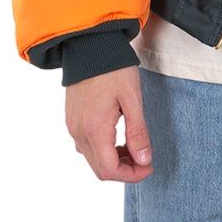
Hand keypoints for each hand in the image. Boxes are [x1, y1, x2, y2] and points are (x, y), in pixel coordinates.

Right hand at [65, 65, 153, 181]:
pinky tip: (118, 138)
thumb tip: (144, 161)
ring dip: (113, 160)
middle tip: (145, 159)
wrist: (90, 45)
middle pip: (100, 169)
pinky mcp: (72, 118)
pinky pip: (85, 144)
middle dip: (124, 170)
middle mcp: (79, 132)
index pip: (109, 170)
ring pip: (92, 158)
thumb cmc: (114, 68)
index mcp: (94, 130)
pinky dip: (103, 149)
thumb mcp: (132, 99)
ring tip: (134, 147)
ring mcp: (73, 126)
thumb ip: (138, 132)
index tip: (149, 167)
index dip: (131, 175)